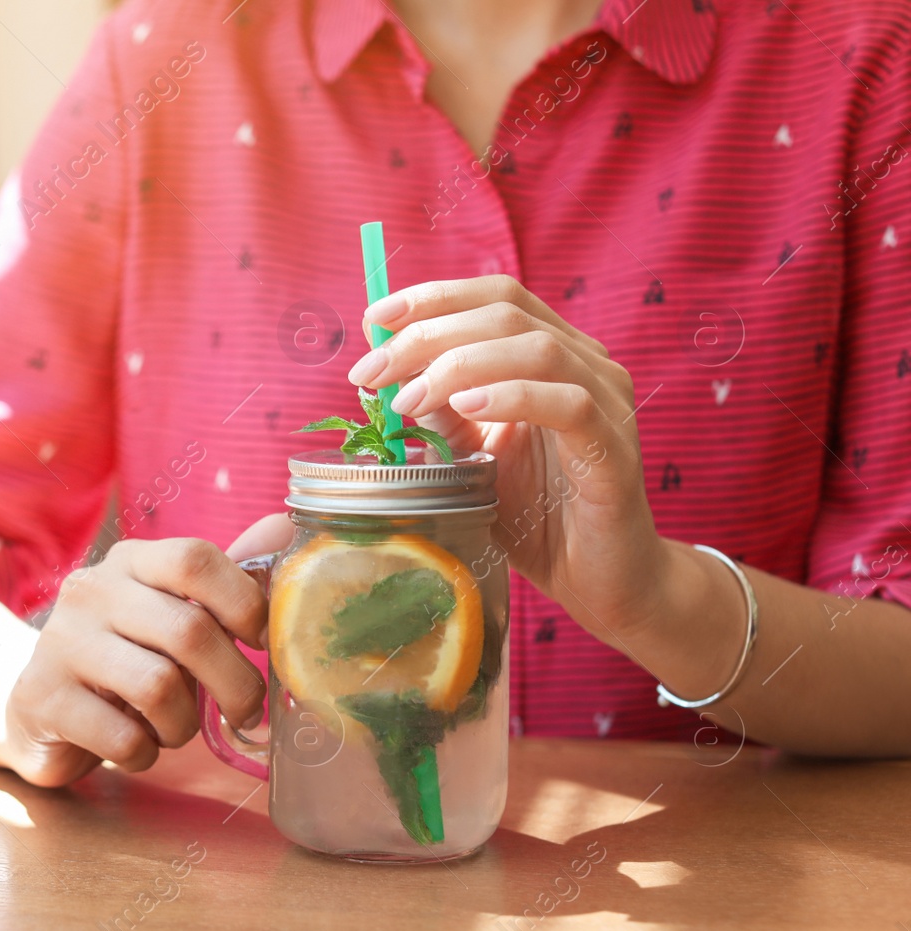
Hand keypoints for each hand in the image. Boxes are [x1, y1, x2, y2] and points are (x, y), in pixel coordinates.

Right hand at [3, 525, 283, 786]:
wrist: (38, 708)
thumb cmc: (125, 657)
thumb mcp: (172, 614)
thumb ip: (225, 580)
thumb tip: (285, 528)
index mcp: (130, 561)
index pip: (195, 559)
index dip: (243, 603)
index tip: (261, 644)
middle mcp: (91, 591)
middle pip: (189, 631)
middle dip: (235, 683)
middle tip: (245, 711)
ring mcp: (61, 642)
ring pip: (158, 687)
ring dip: (184, 724)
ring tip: (175, 728)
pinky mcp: (42, 698)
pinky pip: (123, 737)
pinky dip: (145, 753)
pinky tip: (137, 745)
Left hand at [348, 275, 665, 645]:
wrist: (600, 578)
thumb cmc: (538, 514)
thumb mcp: (473, 454)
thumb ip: (442, 411)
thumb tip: (388, 376)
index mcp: (552, 354)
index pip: (495, 296)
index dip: (432, 298)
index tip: (373, 319)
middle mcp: (587, 364)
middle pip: (505, 313)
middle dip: (427, 335)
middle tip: (371, 371)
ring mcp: (607, 401)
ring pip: (535, 348)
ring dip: (459, 365)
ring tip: (408, 399)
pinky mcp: (614, 448)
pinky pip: (569, 403)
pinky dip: (512, 396)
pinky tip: (466, 408)